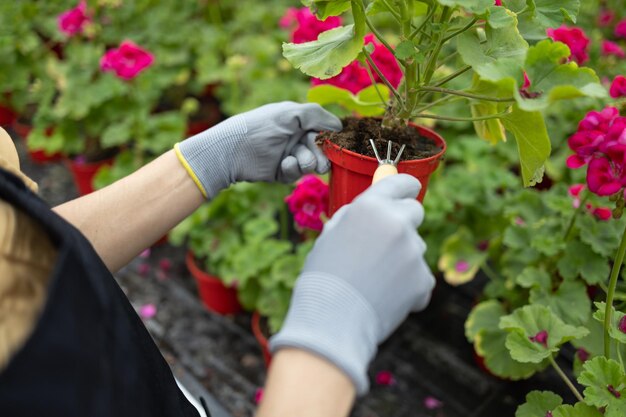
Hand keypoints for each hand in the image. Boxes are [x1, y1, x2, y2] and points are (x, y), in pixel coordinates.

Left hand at [174, 101, 341, 197]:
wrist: (232, 151)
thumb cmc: (261, 127)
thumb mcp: (290, 114)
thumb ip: (317, 115)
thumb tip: (340, 126)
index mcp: (299, 120)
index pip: (325, 129)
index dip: (333, 138)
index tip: (338, 144)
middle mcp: (296, 137)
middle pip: (323, 150)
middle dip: (322, 155)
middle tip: (320, 162)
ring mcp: (289, 154)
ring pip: (312, 164)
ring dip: (307, 162)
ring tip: (295, 159)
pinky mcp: (281, 172)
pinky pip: (296, 174)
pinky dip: (292, 169)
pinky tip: (283, 164)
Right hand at [269, 174, 434, 394]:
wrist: (332, 319)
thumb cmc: (324, 276)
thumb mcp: (332, 234)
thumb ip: (357, 216)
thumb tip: (374, 209)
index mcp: (371, 206)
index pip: (401, 183)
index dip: (404, 186)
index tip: (408, 190)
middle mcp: (397, 223)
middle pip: (415, 211)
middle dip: (403, 223)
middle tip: (383, 244)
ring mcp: (413, 252)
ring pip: (415, 247)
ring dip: (402, 258)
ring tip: (374, 280)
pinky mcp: (423, 279)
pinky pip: (420, 277)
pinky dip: (407, 286)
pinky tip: (384, 297)